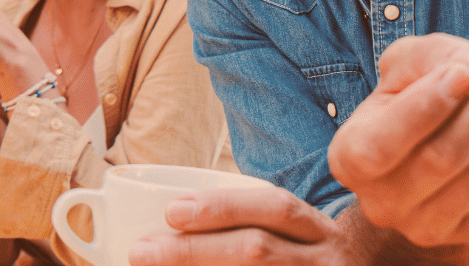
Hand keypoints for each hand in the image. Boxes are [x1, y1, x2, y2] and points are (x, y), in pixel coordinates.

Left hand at [126, 187, 353, 265]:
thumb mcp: (300, 241)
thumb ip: (255, 227)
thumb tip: (173, 218)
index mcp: (320, 233)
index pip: (277, 209)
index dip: (224, 208)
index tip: (172, 211)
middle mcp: (325, 263)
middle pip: (258, 251)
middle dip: (195, 250)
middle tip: (142, 251)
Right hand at [327, 33, 468, 248]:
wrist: (426, 151)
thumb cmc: (411, 102)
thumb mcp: (408, 66)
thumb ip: (437, 55)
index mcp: (351, 158)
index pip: (381, 144)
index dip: (425, 107)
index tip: (461, 73)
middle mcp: (381, 201)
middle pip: (438, 159)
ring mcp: (423, 227)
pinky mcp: (465, 236)